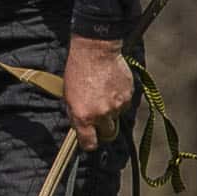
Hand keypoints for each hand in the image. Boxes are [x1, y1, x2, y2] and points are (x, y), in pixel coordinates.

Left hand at [62, 36, 133, 151]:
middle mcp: (101, 114)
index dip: (89, 142)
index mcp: (83, 116)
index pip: (89, 143)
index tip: (89, 139)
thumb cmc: (77, 71)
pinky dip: (120, 98)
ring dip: (112, 110)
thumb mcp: (68, 96)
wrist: (95, 51)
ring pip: (117, 117)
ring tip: (104, 93)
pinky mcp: (128, 95)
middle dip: (104, 127)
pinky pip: (125, 104)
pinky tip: (112, 86)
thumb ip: (76, 115)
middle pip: (108, 133)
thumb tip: (81, 128)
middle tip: (99, 115)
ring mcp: (117, 105)